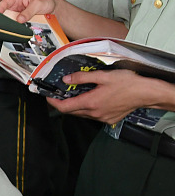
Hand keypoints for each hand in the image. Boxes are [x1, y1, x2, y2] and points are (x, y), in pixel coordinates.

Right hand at [0, 0, 56, 23]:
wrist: (52, 8)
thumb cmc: (45, 1)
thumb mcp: (37, 4)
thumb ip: (28, 11)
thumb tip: (20, 19)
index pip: (4, 2)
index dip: (0, 8)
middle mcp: (15, 5)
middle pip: (5, 12)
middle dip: (4, 18)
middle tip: (4, 23)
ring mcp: (17, 12)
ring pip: (10, 18)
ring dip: (11, 23)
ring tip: (11, 27)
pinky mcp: (20, 19)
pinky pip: (16, 23)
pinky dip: (16, 26)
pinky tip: (17, 28)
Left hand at [47, 69, 165, 123]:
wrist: (146, 93)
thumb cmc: (127, 83)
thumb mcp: (103, 76)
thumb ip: (82, 77)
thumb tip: (66, 79)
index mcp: (91, 103)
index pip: (64, 107)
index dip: (53, 102)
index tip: (48, 96)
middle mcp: (95, 113)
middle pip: (71, 112)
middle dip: (62, 104)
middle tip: (58, 94)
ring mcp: (103, 118)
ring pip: (82, 114)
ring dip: (75, 106)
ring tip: (74, 95)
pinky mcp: (109, 119)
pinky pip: (92, 116)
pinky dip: (87, 109)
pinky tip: (90, 100)